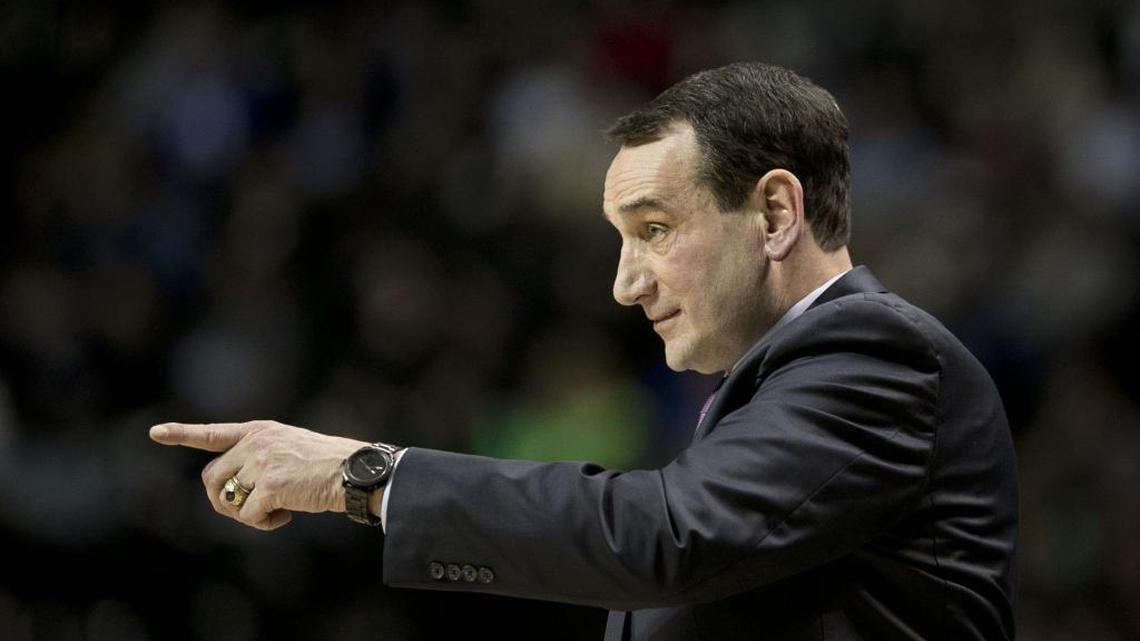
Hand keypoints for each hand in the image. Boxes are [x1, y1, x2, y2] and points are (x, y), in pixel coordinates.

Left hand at [150, 420, 367, 530]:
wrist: (354, 472)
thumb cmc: (328, 465)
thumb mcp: (290, 447)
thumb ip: (260, 458)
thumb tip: (233, 492)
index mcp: (260, 431)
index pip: (213, 432)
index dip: (182, 434)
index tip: (156, 433)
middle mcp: (255, 443)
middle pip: (212, 478)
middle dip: (222, 500)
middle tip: (247, 511)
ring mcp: (261, 462)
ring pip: (227, 500)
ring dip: (246, 515)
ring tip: (274, 512)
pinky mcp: (270, 486)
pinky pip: (248, 516)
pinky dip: (264, 524)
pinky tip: (285, 516)